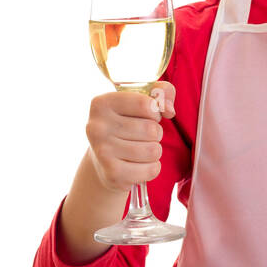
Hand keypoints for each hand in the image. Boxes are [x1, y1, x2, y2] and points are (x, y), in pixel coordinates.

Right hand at [85, 80, 176, 195]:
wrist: (103, 161)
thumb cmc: (128, 124)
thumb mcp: (142, 100)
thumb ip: (162, 91)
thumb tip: (169, 110)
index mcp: (102, 104)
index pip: (147, 104)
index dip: (155, 112)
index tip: (147, 115)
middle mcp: (97, 127)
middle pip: (151, 129)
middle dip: (155, 133)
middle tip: (142, 136)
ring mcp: (102, 152)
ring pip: (153, 150)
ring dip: (154, 151)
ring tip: (141, 149)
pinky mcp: (112, 174)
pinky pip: (151, 170)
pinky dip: (152, 168)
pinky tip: (138, 165)